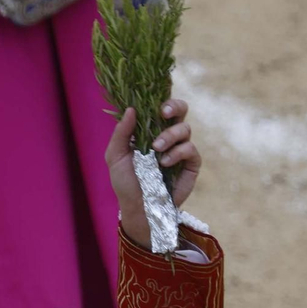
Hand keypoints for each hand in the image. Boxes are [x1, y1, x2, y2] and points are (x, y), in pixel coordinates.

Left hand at [105, 100, 200, 248]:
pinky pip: (190, 149)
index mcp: (150, 131)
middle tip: (163, 113)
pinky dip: (177, 152)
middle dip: (175, 107)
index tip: (154, 102)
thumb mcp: (115, 156)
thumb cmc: (125, 182)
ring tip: (156, 149)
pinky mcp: (191, 164)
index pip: (160, 108)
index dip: (161, 100)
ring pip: (185, 129)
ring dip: (169, 135)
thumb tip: (131, 108)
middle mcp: (168, 136)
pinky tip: (164, 163)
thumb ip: (121, 133)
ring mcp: (181, 149)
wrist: (136, 207)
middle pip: (181, 111)